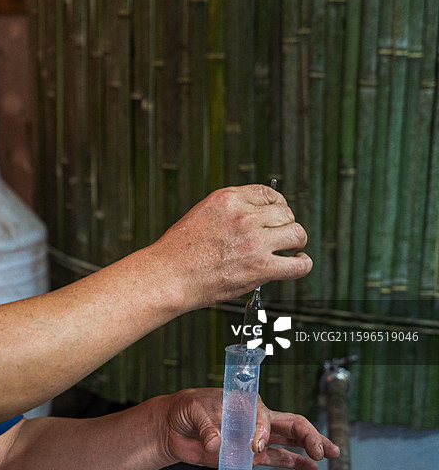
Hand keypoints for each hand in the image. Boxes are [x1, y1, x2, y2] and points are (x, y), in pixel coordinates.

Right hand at [147, 184, 311, 311]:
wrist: (168, 276)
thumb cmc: (178, 252)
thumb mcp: (202, 215)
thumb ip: (230, 213)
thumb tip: (255, 219)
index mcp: (228, 199)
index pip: (268, 193)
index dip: (277, 205)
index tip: (277, 214)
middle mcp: (244, 216)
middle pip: (286, 213)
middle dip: (285, 225)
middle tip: (280, 236)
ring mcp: (254, 242)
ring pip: (297, 234)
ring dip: (296, 242)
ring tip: (290, 250)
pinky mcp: (260, 268)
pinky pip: (299, 265)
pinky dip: (302, 264)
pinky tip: (297, 263)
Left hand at [160, 388, 339, 469]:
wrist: (173, 424)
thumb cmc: (185, 408)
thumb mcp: (193, 410)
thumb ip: (207, 426)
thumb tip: (217, 443)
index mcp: (244, 402)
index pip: (266, 416)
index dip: (264, 431)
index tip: (255, 446)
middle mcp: (255, 418)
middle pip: (291, 423)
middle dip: (310, 435)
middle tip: (323, 450)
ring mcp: (254, 436)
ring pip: (290, 440)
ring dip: (310, 446)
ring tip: (330, 455)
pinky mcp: (249, 453)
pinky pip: (277, 457)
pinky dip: (294, 461)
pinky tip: (309, 467)